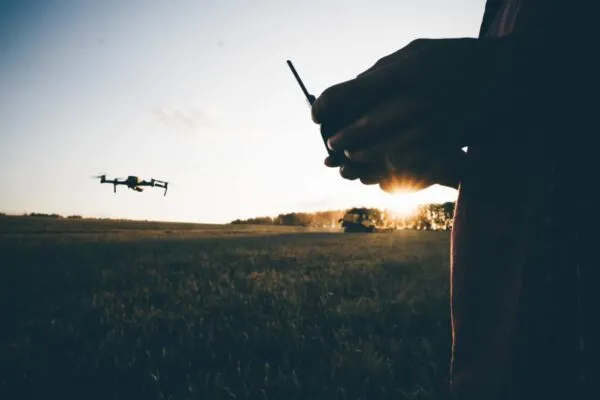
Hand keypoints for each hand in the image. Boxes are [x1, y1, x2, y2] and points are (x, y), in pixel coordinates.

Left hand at [312, 38, 496, 191]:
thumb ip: (381, 72)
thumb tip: (352, 91)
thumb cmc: (455, 59)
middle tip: (332, 143)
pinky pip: (404, 165)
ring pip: (379, 154)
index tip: (314, 115)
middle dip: (339, 140)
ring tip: (349, 156)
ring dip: (359, 158)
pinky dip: (385, 168)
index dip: (325, 105)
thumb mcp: (416, 52)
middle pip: (360, 131)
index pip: (349, 93)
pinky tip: (378, 163)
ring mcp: (428, 129)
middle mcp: (413, 104)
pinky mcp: (441, 147)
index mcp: (403, 75)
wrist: (507, 78)